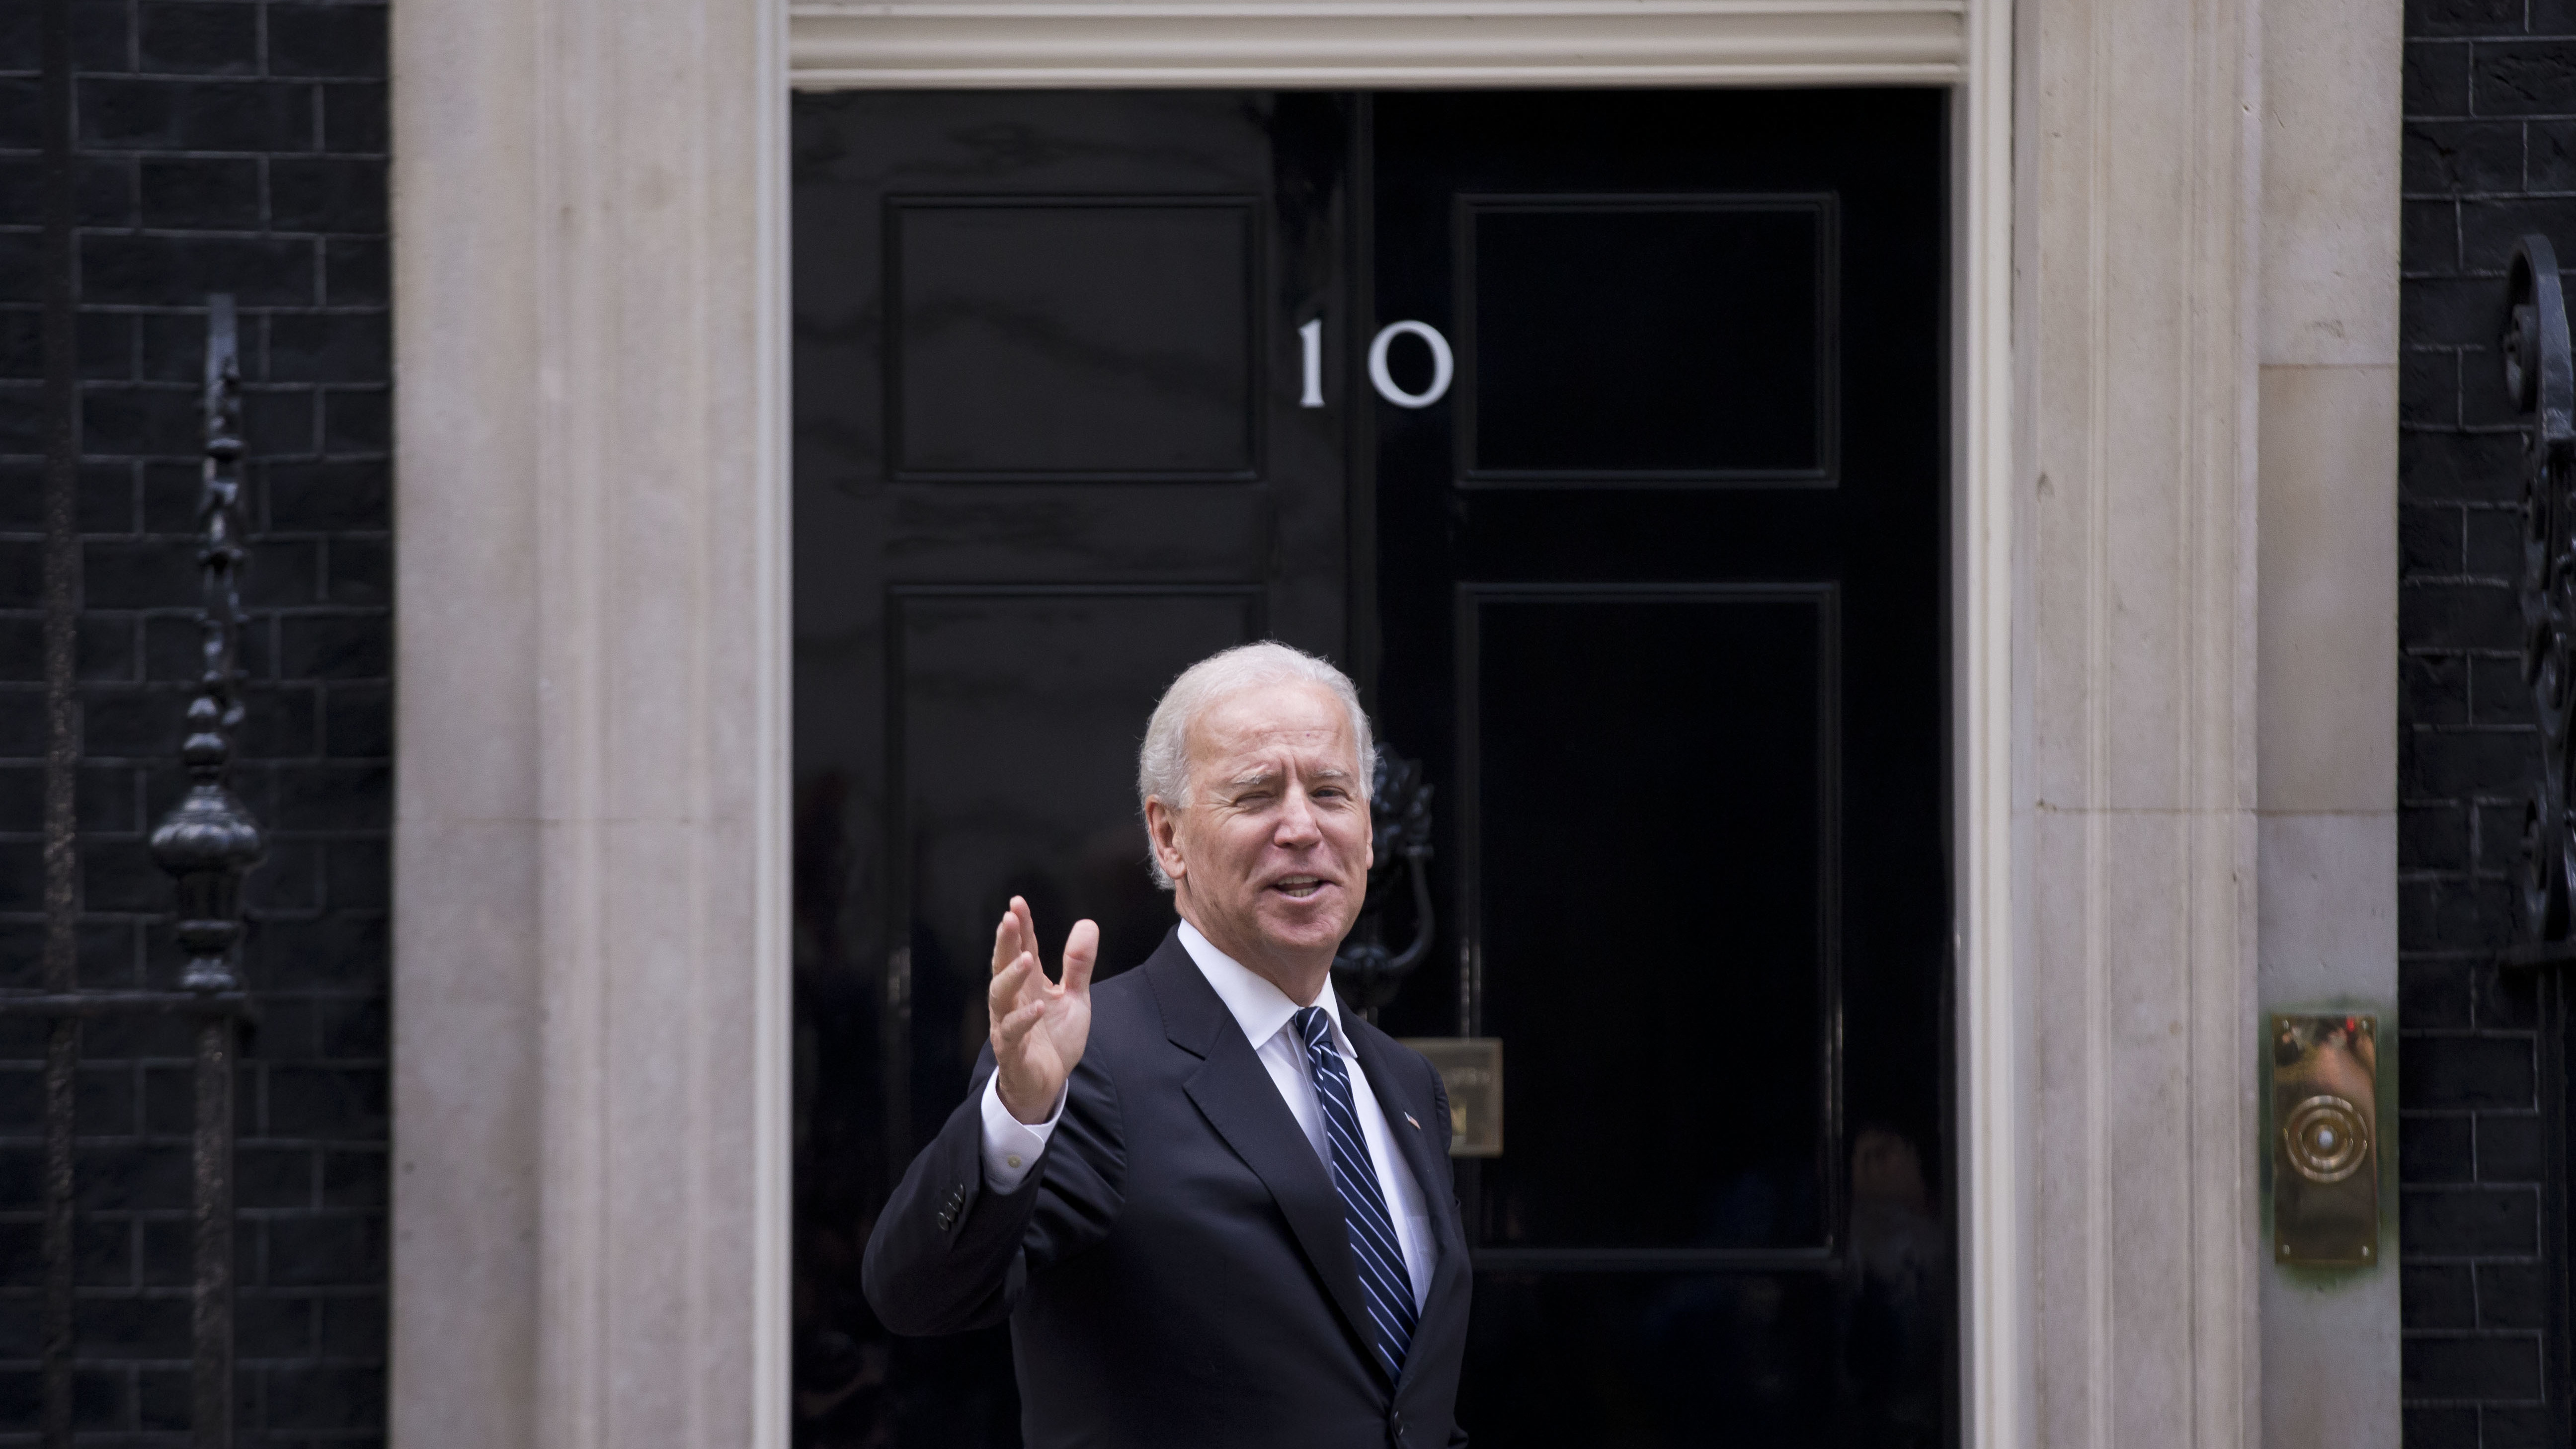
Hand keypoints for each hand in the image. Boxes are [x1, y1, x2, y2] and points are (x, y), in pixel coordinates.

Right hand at [988, 896, 1097, 1125]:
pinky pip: (1012, 1032)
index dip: (1021, 926)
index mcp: (1028, 984)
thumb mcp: (1074, 997)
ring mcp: (1008, 1024)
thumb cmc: (1054, 1038)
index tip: (1017, 902)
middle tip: (1009, 918)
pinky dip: (1023, 1019)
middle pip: (1003, 965)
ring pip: (1000, 996)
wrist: (1046, 1084)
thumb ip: (1079, 965)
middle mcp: (1013, 1000)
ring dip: (1011, 976)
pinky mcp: (1012, 1050)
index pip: (1023, 948)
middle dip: (1005, 942)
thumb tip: (1087, 924)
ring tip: (1025, 959)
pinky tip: (1037, 1007)